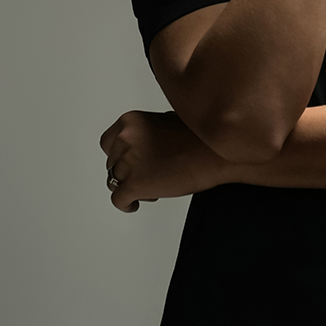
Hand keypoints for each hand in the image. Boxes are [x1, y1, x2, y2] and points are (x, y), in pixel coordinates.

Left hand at [99, 110, 235, 212]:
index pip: (108, 143)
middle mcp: (126, 138)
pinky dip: (127, 204)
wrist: (217, 153)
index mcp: (131, 121)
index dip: (120, 155)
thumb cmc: (201, 138)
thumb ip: (146, 132)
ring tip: (155, 186)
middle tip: (150, 175)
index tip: (131, 162)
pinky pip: (119, 200)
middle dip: (128, 171)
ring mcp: (129, 161)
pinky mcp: (135, 183)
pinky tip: (136, 204)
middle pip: (112, 164)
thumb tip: (137, 147)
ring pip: (114, 182)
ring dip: (132, 186)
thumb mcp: (167, 121)